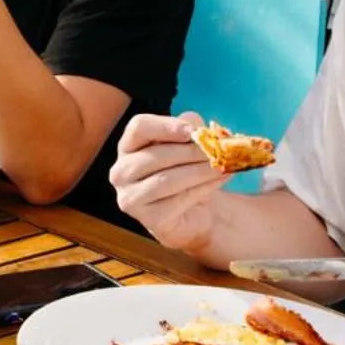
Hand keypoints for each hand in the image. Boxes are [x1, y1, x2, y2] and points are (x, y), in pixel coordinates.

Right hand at [109, 112, 228, 256]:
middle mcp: (121, 172)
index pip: (138, 128)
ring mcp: (131, 197)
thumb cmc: (186, 171)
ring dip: (200, 171)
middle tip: (220, 149)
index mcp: (128, 146)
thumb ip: (192, 131)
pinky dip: (203, 188)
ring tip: (222, 165)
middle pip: (156, 155)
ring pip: (167, 179)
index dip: (164, 126)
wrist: (192, 211)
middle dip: (191, 152)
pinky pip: (178, 200)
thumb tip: (201, 131)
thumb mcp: (189, 145)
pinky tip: (220, 179)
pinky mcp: (149, 218)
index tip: (191, 131)